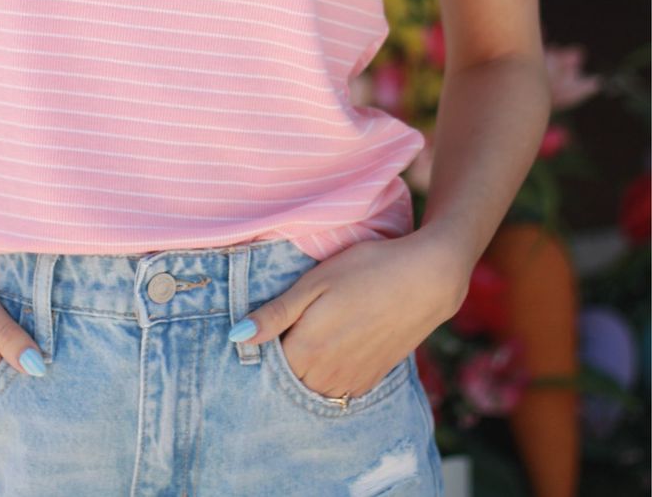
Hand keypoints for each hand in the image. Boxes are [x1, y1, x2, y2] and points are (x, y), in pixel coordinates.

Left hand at [232, 231, 463, 399]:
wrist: (425, 279)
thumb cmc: (366, 271)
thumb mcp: (314, 283)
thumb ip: (276, 314)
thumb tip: (236, 337)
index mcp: (307, 351)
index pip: (266, 366)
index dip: (260, 348)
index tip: (259, 328)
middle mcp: (327, 377)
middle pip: (287, 382)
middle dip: (279, 362)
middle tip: (284, 327)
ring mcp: (351, 383)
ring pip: (311, 389)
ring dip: (303, 371)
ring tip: (308, 335)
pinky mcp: (370, 380)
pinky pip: (336, 390)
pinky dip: (326, 376)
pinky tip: (331, 347)